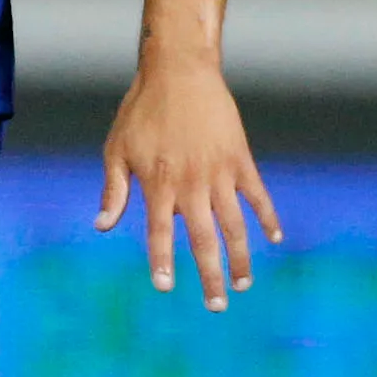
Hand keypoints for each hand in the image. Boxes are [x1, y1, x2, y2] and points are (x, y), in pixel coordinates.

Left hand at [96, 51, 281, 309]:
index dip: (163, 261)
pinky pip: (257, 195)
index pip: (159, 233)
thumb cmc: (141, 111)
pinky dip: (267, 217)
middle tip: (217, 305)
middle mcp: (191, 183)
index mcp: (158, 183)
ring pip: (235, 225)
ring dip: (241, 257)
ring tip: (244, 283)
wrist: (179, 71)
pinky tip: (274, 239)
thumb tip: (102, 226)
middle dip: (211, 275)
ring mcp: (219, 172)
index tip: (166, 287)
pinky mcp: (240, 159)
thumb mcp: (117, 149)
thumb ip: (114, 190)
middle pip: (203, 239)